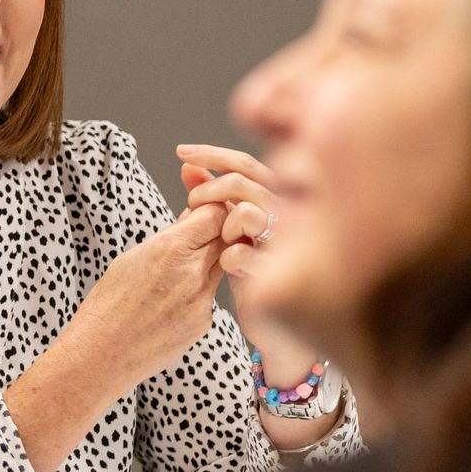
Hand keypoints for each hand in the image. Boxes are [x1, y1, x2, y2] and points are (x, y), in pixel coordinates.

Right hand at [68, 202, 226, 391]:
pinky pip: (209, 297)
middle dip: (214, 235)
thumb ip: (169, 237)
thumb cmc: (107, 305)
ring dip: (206, 264)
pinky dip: (196, 294)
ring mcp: (202, 301)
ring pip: (220, 268)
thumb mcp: (131, 259)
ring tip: (170, 278)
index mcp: (170, 250)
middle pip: (225, 239)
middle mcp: (193, 274)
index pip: (215, 215)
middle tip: (193, 241)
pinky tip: (168, 306)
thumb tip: (191, 219)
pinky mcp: (204, 322)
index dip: (210, 212)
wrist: (101, 354)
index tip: (200, 216)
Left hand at [177, 143, 280, 287]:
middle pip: (243, 180)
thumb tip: (188, 166)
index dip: (213, 154)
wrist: (274, 319)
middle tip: (191, 204)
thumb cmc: (250, 268)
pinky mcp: (278, 275)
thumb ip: (211, 195)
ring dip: (223, 223)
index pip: (246, 163)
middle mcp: (288, 213)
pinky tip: (229, 266)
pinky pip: (241, 253)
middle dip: (208, 189)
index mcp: (277, 198)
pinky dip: (228, 258)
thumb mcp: (228, 227)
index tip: (181, 152)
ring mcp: (287, 242)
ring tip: (221, 241)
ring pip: (246, 211)